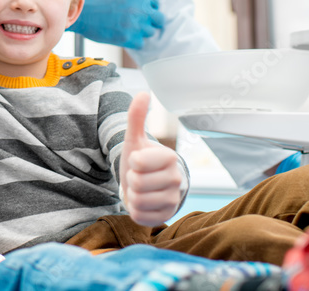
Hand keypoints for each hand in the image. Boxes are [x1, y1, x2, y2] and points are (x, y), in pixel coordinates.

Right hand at [68, 0, 164, 48]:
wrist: (77, 11)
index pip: (156, 2)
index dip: (150, 5)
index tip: (143, 9)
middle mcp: (140, 10)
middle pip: (159, 19)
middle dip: (152, 19)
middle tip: (141, 20)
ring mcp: (134, 26)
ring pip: (150, 32)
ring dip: (143, 30)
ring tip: (131, 27)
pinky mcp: (126, 38)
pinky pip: (140, 43)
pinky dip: (135, 41)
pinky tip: (125, 35)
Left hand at [120, 92, 181, 226]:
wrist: (144, 184)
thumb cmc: (139, 160)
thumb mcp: (134, 139)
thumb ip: (136, 116)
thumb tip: (143, 92)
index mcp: (170, 157)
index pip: (139, 162)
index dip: (132, 163)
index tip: (138, 162)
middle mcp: (177, 179)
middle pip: (137, 182)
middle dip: (131, 180)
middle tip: (138, 177)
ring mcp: (174, 199)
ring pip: (139, 200)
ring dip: (132, 195)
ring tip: (139, 189)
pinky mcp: (167, 216)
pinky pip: (141, 216)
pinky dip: (135, 210)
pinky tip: (142, 203)